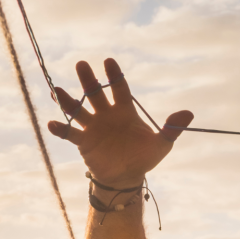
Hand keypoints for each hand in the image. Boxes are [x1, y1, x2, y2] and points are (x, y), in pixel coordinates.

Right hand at [46, 59, 192, 187]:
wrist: (126, 177)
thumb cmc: (145, 157)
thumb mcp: (162, 144)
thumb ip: (172, 128)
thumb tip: (188, 114)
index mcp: (125, 110)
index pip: (119, 88)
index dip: (114, 76)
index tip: (108, 61)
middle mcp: (106, 114)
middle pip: (95, 93)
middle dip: (88, 80)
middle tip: (81, 64)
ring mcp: (93, 127)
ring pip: (78, 109)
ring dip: (67, 100)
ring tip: (56, 90)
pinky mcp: (82, 141)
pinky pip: (69, 133)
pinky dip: (59, 128)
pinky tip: (51, 123)